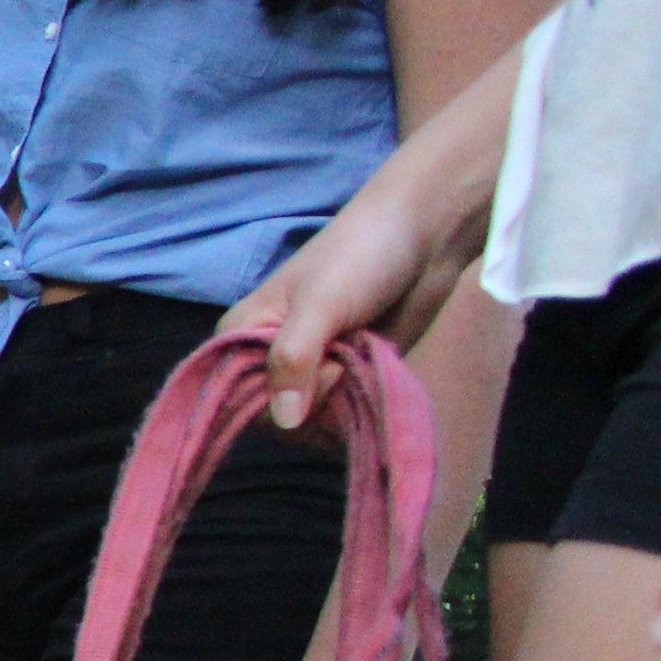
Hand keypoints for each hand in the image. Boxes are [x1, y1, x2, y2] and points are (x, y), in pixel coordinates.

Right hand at [222, 190, 471, 431]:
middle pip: (275, 418)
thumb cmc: (359, 256)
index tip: (310, 377)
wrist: (425, 236)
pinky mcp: (348, 378)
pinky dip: (361, 406)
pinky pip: (343, 416)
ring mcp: (312, 372)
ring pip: (313, 422)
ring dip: (343, 403)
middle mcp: (268, 360)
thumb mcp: (321, 304)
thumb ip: (294, 360)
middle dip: (314, 402)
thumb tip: (283, 423)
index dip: (271, 403)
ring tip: (361, 360)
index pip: (236, 398)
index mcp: (242, 337)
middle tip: (343, 359)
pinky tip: (373, 375)